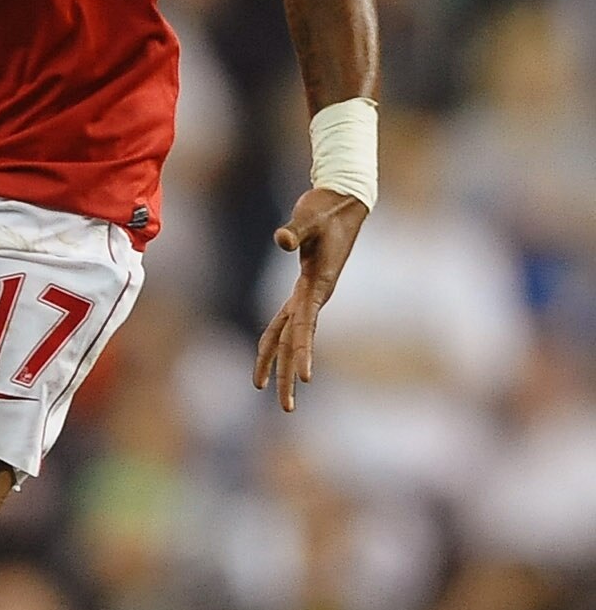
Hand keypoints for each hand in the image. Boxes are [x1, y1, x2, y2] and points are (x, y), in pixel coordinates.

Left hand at [253, 187, 366, 412]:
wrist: (344, 202)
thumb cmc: (326, 208)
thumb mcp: (310, 217)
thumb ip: (295, 230)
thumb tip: (281, 238)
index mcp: (318, 285)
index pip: (306, 325)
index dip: (303, 351)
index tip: (305, 377)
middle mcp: (314, 296)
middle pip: (296, 341)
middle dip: (288, 374)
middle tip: (286, 408)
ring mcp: (309, 294)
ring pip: (289, 335)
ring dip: (278, 363)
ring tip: (265, 390)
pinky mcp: (304, 287)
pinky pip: (287, 320)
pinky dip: (276, 338)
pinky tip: (268, 354)